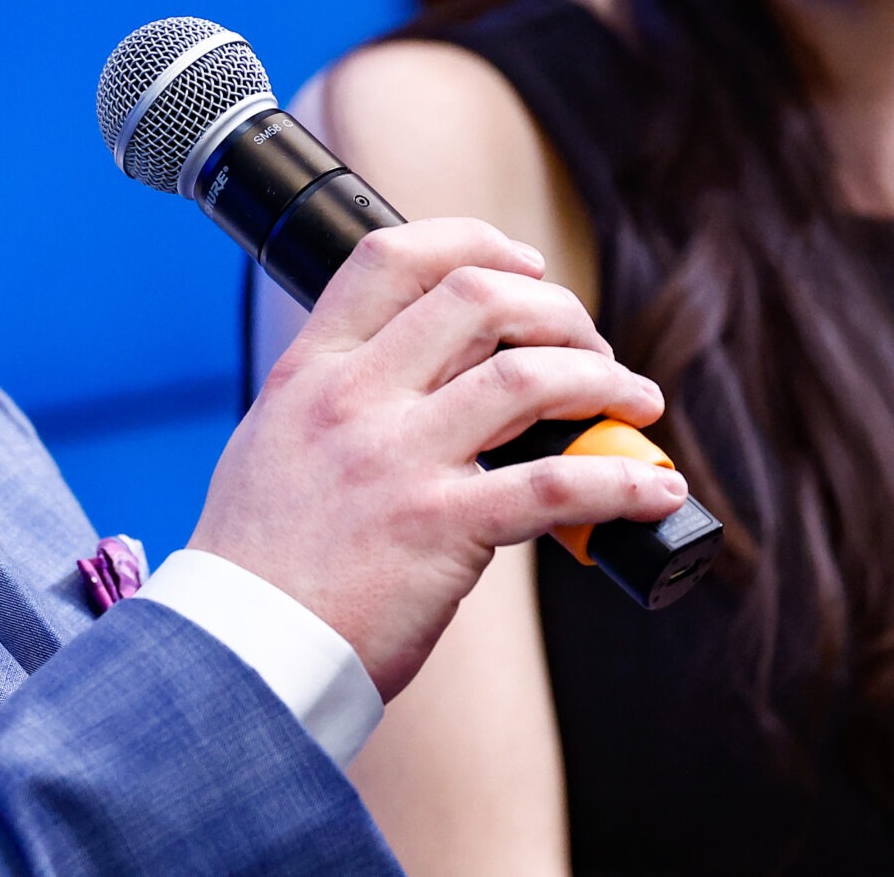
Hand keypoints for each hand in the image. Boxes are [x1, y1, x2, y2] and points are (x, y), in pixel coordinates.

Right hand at [188, 218, 682, 698]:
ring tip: (635, 401)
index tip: (524, 264)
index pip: (392, 259)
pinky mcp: (441, 528)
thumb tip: (415, 380)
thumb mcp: (274, 444)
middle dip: (557, 310)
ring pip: (528, 376)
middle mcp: (354, 399)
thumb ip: (335, 402)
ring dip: (604, 381)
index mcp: (311, 371)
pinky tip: (651, 489)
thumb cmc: (260, 564)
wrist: (242, 651)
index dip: (473, 242)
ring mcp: (398, 459)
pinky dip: (619, 481)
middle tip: (590, 346)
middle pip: (478, 298)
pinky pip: (555, 485)